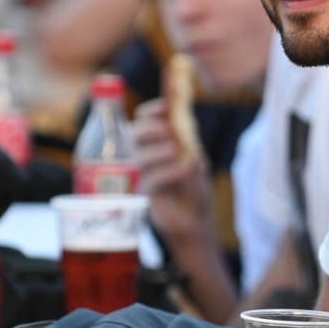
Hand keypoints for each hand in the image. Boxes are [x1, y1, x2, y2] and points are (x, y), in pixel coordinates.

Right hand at [133, 99, 212, 247]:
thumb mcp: (195, 159)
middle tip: (167, 128)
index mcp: (153, 141)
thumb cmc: (194, 186)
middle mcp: (142, 154)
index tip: (166, 106)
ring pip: (138, 156)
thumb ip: (188, 141)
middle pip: (133, 135)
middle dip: (149, 128)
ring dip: (157, 150)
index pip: (144, 118)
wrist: (195, 220)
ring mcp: (140, 174)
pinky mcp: (142, 194)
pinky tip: (184, 168)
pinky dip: (166, 172)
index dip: (152, 110)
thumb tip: (184, 122)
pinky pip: (149, 180)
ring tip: (176, 149)